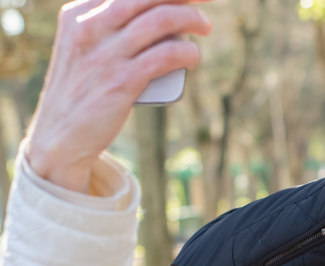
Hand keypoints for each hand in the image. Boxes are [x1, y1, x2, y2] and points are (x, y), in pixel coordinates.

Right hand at [25, 0, 211, 192]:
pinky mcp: (122, 81)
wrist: (60, 135)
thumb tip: (151, 15)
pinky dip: (188, 52)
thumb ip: (105, 27)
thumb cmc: (81, 90)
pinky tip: (194, 56)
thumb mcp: (81, 47)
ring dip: (192, 19)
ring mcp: (105, 54)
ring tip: (205, 27)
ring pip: (161, 20)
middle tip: (204, 2)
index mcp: (77, 14)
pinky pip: (166, 55)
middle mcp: (89, 28)